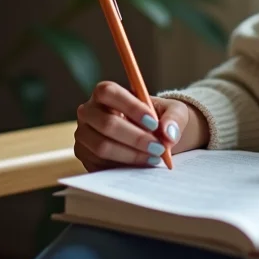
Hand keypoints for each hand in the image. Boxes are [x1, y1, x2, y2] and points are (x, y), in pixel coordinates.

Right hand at [74, 81, 203, 171]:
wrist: (151, 138)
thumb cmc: (158, 119)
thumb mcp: (172, 112)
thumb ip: (174, 118)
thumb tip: (168, 133)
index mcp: (104, 93)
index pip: (108, 92)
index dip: (130, 106)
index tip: (154, 123)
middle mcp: (89, 112)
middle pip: (105, 123)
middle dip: (135, 138)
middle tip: (159, 147)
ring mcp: (84, 136)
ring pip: (103, 147)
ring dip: (132, 154)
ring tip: (154, 157)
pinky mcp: (87, 157)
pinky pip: (102, 164)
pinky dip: (125, 166)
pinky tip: (142, 164)